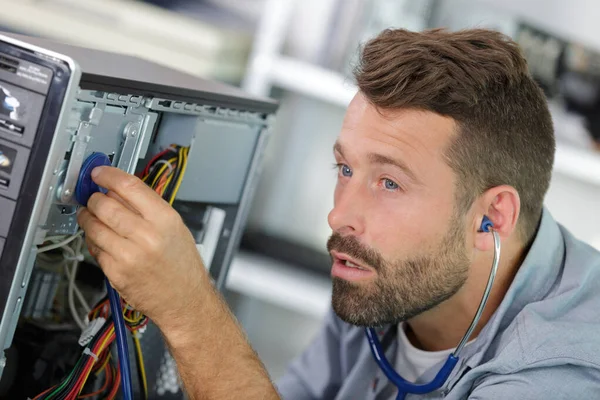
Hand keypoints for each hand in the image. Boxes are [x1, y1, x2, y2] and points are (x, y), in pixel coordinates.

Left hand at [77, 166, 205, 327]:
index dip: (108, 175)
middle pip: (106, 203)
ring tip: (92, 217)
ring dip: (88, 218)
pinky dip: (94, 241)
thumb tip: (118, 189)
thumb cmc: (182, 265)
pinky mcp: (116, 272)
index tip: (98, 172)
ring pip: (94, 225)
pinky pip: (95, 248)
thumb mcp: (174, 228)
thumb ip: (148, 207)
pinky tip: (102, 240)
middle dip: (94, 198)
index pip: (129, 186)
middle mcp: (147, 236)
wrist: (186, 300)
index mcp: (165, 219)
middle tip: (93, 197)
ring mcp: (129, 255)